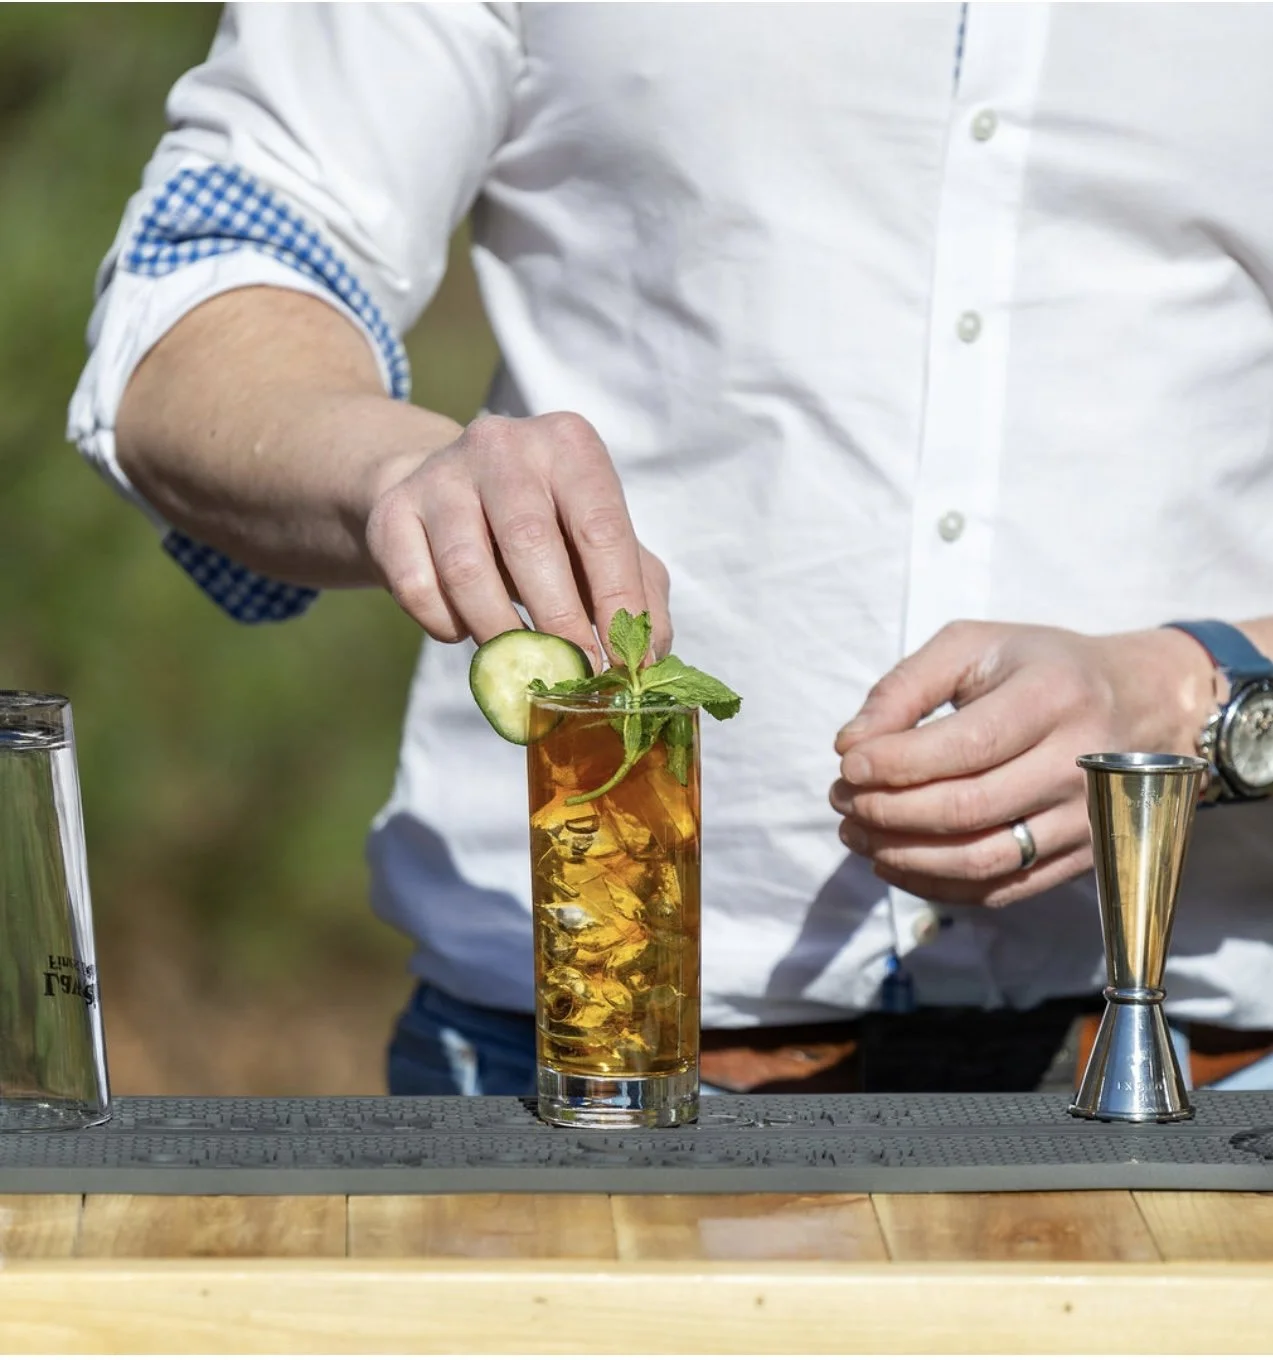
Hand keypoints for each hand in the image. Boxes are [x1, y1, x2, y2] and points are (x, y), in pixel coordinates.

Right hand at [364, 412, 670, 666]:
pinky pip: (418, 587)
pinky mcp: (392, 510)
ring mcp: (441, 473)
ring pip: (467, 571)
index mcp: (570, 445)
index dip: (617, 603)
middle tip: (575, 678)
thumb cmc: (544, 526)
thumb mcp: (598, 544)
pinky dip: (447, 626)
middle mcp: (504, 444)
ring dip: (501, 635)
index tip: (625, 665)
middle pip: (532, 546)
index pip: (602, 528)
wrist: (443, 493)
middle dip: (559, 625)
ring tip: (524, 667)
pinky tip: (466, 631)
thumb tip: (650, 656)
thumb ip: (638, 593)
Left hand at [829, 621, 1213, 906]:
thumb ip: (905, 687)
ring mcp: (1088, 819)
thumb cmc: (1041, 668)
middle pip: (968, 809)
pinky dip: (935, 885)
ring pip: (982, 860)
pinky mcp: (1083, 858)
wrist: (1143, 703)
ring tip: (855, 832)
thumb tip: (851, 743)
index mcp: (1054, 697)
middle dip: (887, 811)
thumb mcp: (974, 646)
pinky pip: (1000, 890)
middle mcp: (1081, 763)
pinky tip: (892, 861)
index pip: (965, 747)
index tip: (846, 764)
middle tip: (840, 798)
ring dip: (903, 855)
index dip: (896, 763)